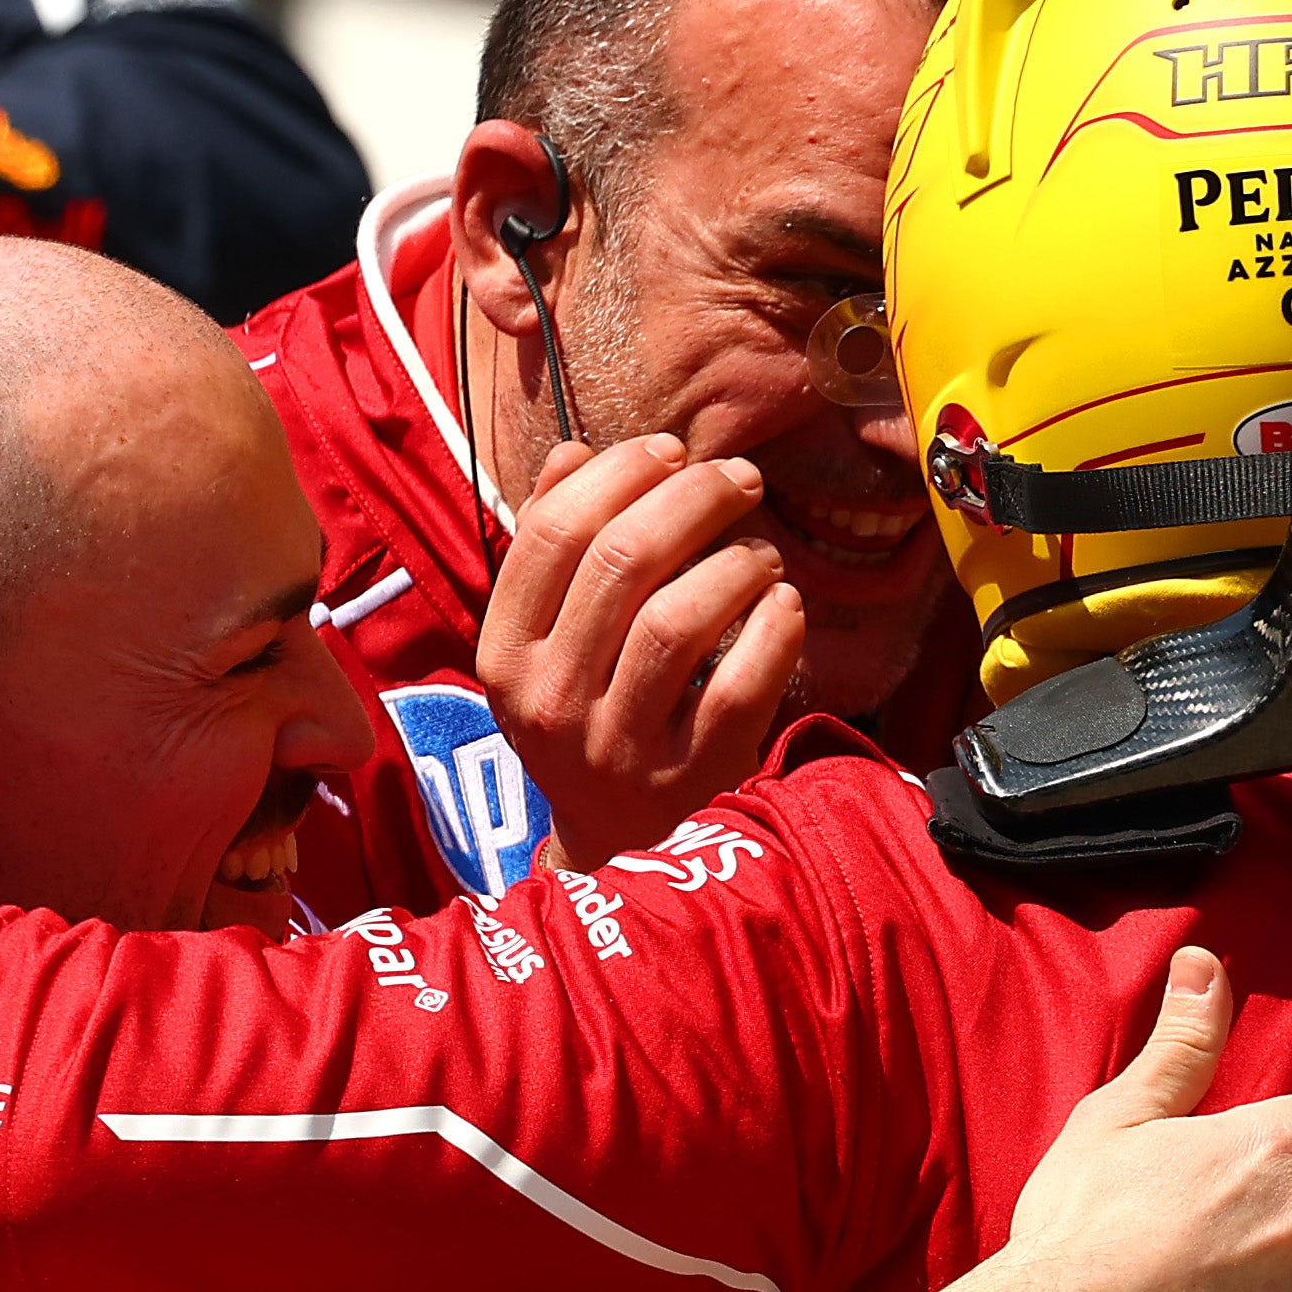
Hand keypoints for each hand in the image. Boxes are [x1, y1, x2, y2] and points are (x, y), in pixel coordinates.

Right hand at [476, 431, 806, 873]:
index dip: (619, 474)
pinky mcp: (687, 779)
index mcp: (506, 654)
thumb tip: (573, 452)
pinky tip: (785, 604)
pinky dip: (773, 632)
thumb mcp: (547, 641)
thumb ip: (554, 549)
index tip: (671, 451)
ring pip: (677, 621)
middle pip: (621, 563)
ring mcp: (617, 747)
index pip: (553, 533)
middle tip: (740, 479)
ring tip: (761, 554)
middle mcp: (550, 701)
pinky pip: (737, 688)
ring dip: (734, 563)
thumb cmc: (590, 713)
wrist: (615, 840)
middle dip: (692, 498)